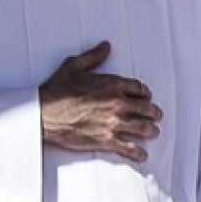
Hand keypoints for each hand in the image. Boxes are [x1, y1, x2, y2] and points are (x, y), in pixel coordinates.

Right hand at [39, 40, 161, 161]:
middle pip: (146, 109)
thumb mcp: (74, 66)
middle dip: (153, 113)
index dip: (145, 93)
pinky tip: (142, 155)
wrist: (44, 113)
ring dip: (151, 131)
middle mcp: (117, 103)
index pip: (139, 88)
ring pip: (142, 128)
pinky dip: (138, 153)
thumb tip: (106, 46)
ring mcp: (113, 123)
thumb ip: (93, 56)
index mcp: (112, 85)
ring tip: (153, 133)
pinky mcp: (106, 140)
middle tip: (156, 116)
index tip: (146, 97)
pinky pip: (129, 147)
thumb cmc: (57, 89)